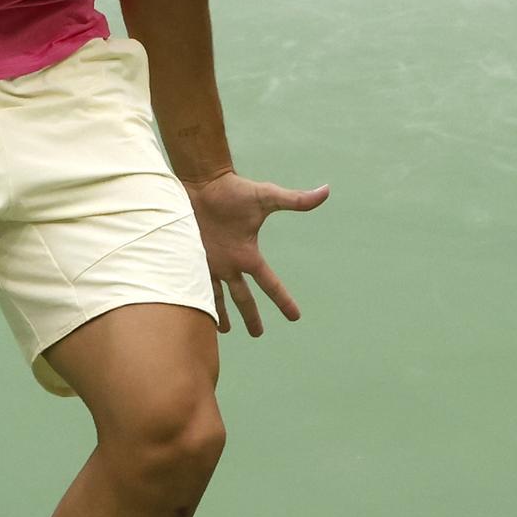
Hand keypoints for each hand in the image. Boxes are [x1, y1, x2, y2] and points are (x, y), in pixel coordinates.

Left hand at [185, 171, 329, 335]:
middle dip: (250, 316)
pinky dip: (193, 298)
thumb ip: (295, 200)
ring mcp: (210, 262)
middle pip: (243, 297)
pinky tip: (191, 313)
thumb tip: (326, 190)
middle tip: (257, 334)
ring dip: (220, 314)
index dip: (283, 300)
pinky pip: (193, 283)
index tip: (295, 317)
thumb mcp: (267, 196)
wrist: (202, 182)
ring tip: (223, 331)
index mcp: (248, 254)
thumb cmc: (234, 189)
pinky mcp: (190, 257)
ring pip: (216, 296)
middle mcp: (230, 263)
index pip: (270, 284)